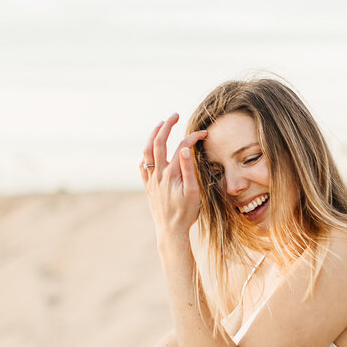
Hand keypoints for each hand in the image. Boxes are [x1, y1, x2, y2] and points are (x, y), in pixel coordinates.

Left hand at [140, 113, 207, 242]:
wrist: (170, 231)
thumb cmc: (186, 213)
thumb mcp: (193, 192)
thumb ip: (189, 169)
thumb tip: (185, 149)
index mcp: (171, 174)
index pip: (181, 147)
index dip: (192, 137)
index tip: (203, 134)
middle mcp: (158, 175)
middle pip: (158, 143)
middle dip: (166, 126)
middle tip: (175, 115)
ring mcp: (151, 181)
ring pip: (147, 152)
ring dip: (152, 136)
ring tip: (160, 125)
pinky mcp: (148, 187)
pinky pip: (143, 167)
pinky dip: (146, 156)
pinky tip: (150, 152)